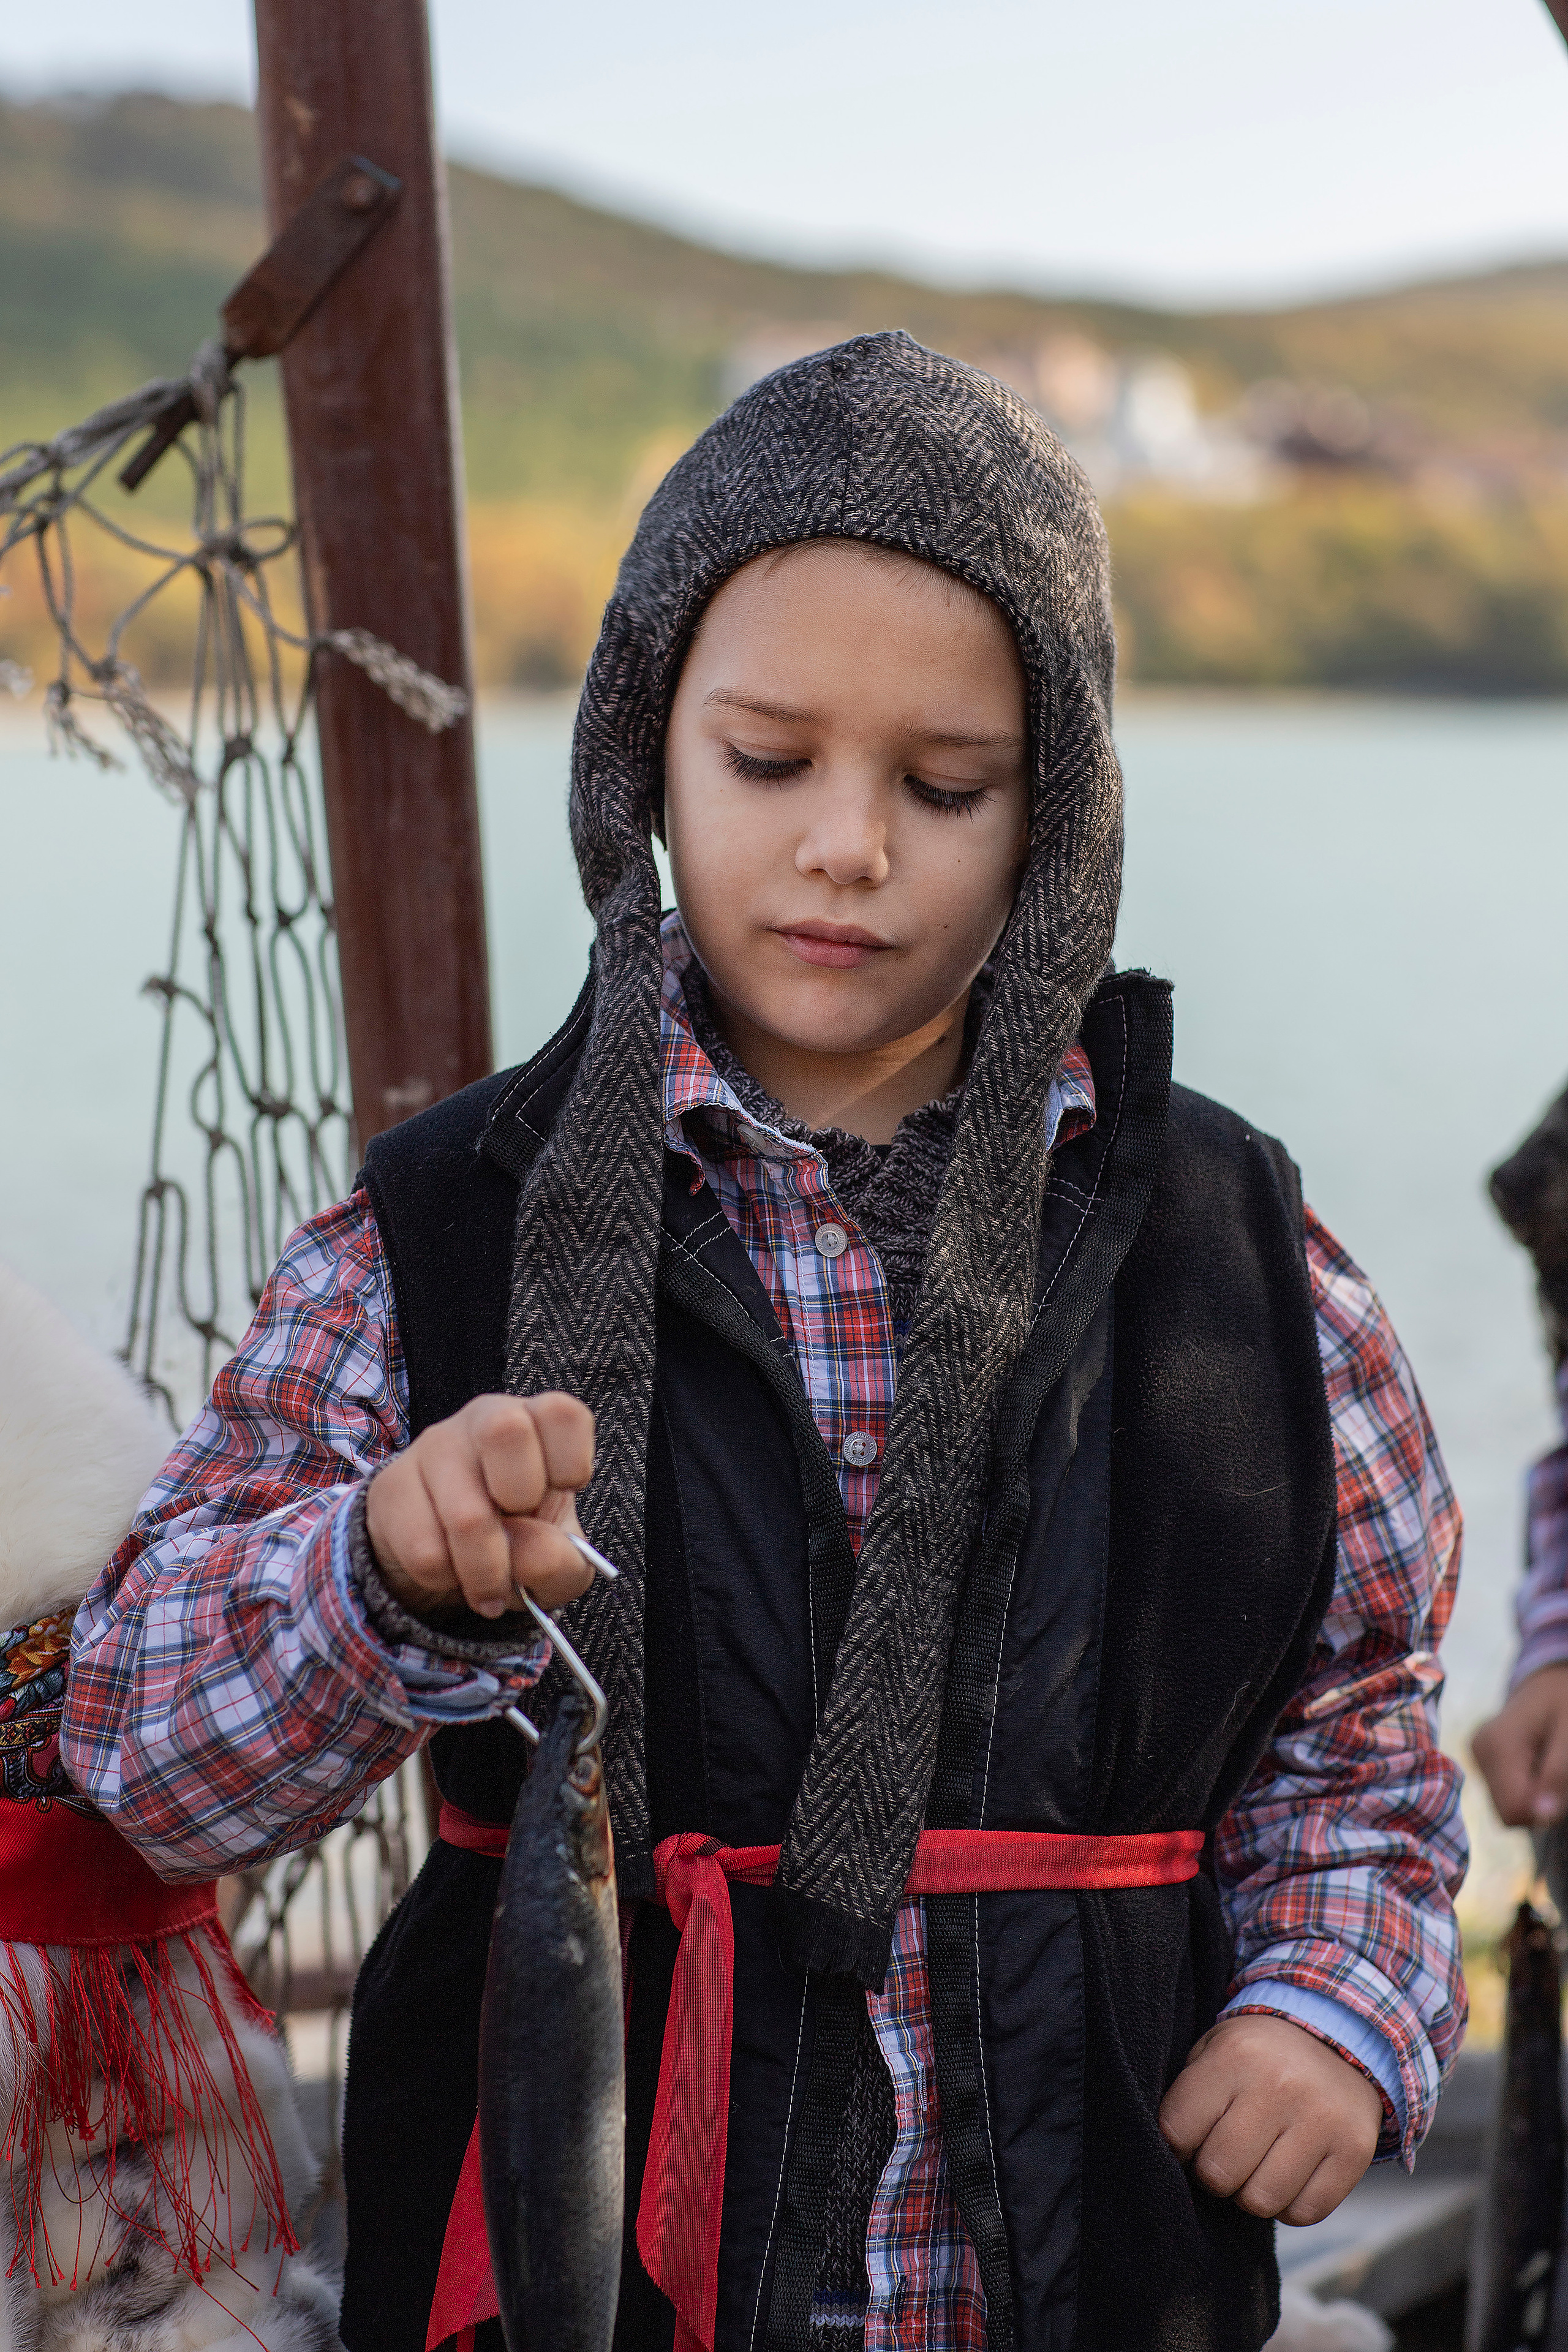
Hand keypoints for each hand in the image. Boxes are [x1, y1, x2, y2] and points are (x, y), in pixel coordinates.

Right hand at [365, 1392, 595, 1620]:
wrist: (448, 1552)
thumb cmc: (519, 1537)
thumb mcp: (560, 1557)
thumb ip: (562, 1560)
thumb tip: (531, 1555)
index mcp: (539, 1422)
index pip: (562, 1414)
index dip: (571, 1463)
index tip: (563, 1492)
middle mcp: (485, 1419)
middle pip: (507, 1431)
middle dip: (520, 1500)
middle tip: (519, 1528)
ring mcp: (434, 1447)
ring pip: (466, 1516)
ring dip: (486, 1573)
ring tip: (490, 1581)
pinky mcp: (393, 1487)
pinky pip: (425, 1551)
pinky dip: (446, 1579)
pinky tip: (451, 1568)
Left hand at [1158, 2014, 1382, 2225]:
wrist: (1338, 2038)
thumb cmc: (1258, 2056)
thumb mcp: (1215, 2051)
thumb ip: (1188, 2096)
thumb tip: (1171, 2158)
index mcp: (1235, 2055)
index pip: (1178, 2131)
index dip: (1177, 2145)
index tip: (1190, 2137)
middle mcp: (1280, 2086)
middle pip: (1219, 2174)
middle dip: (1214, 2173)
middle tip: (1225, 2154)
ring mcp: (1321, 2119)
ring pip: (1261, 2200)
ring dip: (1251, 2193)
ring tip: (1256, 2165)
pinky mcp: (1354, 2150)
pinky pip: (1305, 2213)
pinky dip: (1290, 2206)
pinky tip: (1289, 2174)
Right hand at [1471, 1664, 1567, 1826]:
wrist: (1552, 1681)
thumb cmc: (1566, 1703)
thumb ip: (1557, 1774)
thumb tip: (1542, 1815)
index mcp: (1496, 1745)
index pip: (1513, 1811)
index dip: (1544, 1810)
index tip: (1561, 1786)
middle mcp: (1479, 1751)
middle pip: (1508, 1812)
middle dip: (1538, 1802)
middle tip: (1557, 1769)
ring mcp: (1478, 1755)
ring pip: (1507, 1806)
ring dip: (1534, 1794)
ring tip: (1547, 1761)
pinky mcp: (1482, 1758)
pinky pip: (1505, 1793)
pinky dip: (1526, 1786)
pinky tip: (1537, 1761)